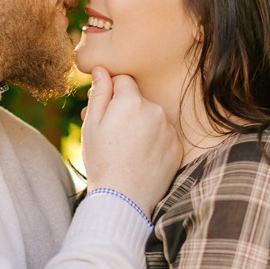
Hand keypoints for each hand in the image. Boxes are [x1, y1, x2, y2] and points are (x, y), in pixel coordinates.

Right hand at [80, 67, 182, 213]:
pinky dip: (153, 142)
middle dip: (126, 109)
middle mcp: (155, 109)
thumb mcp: (92, 125)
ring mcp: (169, 129)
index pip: (123, 80)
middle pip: (139, 99)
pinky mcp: (177, 147)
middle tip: (111, 134)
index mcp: (131, 101)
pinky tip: (140, 157)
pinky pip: (163, 135)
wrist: (123, 198)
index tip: (104, 111)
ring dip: (141, 125)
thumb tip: (102, 70)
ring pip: (152, 117)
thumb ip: (99, 94)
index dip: (111, 94)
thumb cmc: (102, 160)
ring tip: (126, 149)